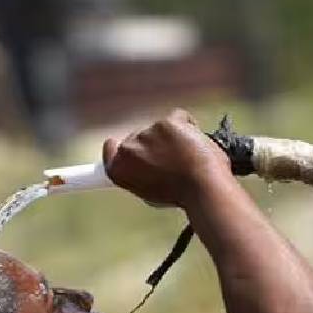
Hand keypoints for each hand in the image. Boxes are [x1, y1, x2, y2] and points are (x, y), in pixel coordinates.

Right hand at [102, 109, 230, 207]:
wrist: (201, 186)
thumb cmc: (180, 195)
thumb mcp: (148, 191)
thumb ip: (139, 173)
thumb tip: (147, 162)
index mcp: (119, 169)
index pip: (111, 149)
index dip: (123, 147)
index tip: (134, 149)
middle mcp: (127, 149)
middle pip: (138, 137)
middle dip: (153, 144)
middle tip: (172, 161)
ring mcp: (146, 133)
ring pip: (159, 129)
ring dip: (172, 137)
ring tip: (187, 157)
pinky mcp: (167, 122)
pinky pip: (178, 118)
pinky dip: (187, 126)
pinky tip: (195, 144)